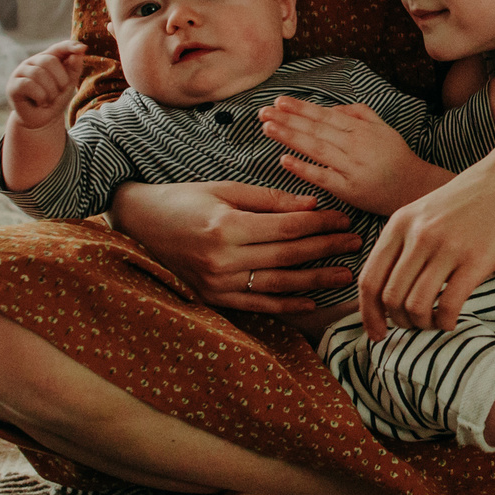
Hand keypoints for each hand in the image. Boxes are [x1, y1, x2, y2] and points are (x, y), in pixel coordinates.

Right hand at [8, 41, 84, 127]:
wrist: (42, 120)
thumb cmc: (56, 99)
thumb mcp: (68, 84)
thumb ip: (74, 68)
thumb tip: (79, 51)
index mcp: (48, 58)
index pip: (59, 47)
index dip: (69, 46)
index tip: (82, 49)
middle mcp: (33, 62)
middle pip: (48, 60)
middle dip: (60, 79)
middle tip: (59, 92)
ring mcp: (21, 72)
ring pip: (38, 73)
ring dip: (50, 91)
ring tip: (49, 100)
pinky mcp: (13, 85)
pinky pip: (28, 84)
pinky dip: (40, 96)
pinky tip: (40, 102)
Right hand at [109, 179, 363, 312]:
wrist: (139, 225)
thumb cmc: (183, 200)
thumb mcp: (224, 189)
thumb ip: (268, 200)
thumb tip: (311, 205)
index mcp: (226, 226)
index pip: (286, 228)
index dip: (319, 224)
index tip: (344, 219)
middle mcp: (222, 259)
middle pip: (287, 256)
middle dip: (325, 250)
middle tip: (355, 243)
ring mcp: (217, 283)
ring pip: (277, 284)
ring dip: (314, 281)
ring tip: (343, 275)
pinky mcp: (213, 298)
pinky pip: (256, 304)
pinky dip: (284, 305)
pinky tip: (309, 302)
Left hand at [257, 97, 442, 214]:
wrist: (417, 189)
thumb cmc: (398, 158)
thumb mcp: (384, 129)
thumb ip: (361, 114)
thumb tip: (334, 108)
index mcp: (362, 130)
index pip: (325, 116)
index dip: (301, 108)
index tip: (279, 101)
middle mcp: (356, 145)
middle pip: (316, 129)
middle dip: (287, 119)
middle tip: (263, 111)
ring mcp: (352, 167)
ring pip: (316, 148)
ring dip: (290, 137)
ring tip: (268, 128)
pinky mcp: (350, 189)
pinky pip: (323, 176)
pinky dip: (303, 168)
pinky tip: (284, 160)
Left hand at [359, 161, 494, 340]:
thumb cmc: (472, 199)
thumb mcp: (426, 211)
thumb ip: (406, 241)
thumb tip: (390, 288)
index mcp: (400, 223)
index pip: (370, 280)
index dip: (368, 314)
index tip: (377, 332)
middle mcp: (418, 235)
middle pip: (390, 297)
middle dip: (399, 322)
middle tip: (413, 327)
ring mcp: (447, 247)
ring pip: (416, 305)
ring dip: (422, 325)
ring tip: (434, 323)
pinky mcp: (477, 259)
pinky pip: (449, 305)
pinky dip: (445, 322)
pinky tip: (451, 320)